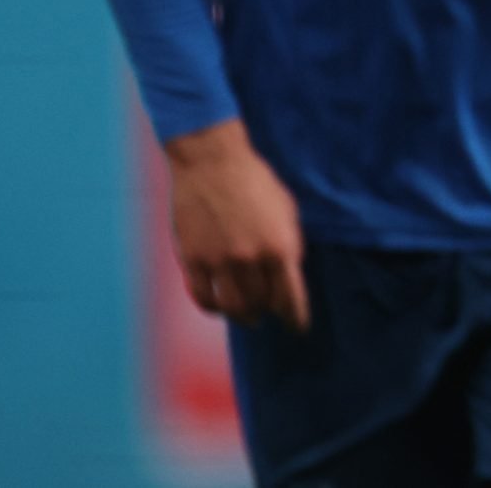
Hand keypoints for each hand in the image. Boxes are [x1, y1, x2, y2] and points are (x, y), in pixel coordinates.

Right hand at [164, 119, 308, 330]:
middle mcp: (251, 258)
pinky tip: (220, 307)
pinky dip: (213, 308)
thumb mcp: (286, 210)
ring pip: (232, 307)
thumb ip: (289, 244)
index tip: (297, 327)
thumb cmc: (256, 182)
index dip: (295, 318)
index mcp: (280, 246)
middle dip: (268, 312)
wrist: (213, 163)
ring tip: (247, 317)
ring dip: (242, 316)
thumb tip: (288, 275)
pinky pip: (202, 297)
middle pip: (261, 304)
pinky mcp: (193, 260)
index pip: (290, 297)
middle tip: (268, 313)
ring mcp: (219, 261)